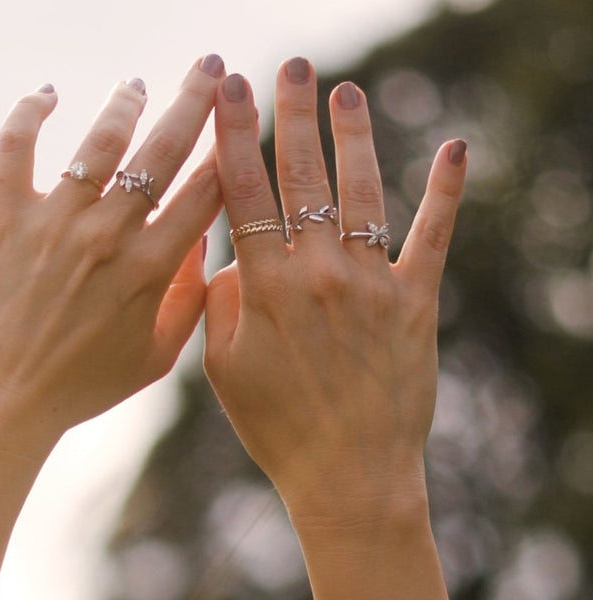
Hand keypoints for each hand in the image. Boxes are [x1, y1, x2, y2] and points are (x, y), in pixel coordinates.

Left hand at [0, 54, 223, 455]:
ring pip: (99, 145)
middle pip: (161, 154)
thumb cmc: (85, 382)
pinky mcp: (5, 217)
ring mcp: (54, 222)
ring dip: (124, 107)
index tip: (244, 123)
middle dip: (193, 104)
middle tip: (212, 67)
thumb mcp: (156, 354)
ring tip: (139, 85)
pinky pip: (15, 148)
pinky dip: (30, 115)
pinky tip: (48, 94)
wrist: (1, 398)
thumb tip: (199, 242)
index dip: (229, 154)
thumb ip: (187, 298)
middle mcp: (108, 235)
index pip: (205, 195)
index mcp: (151, 269)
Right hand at [204, 58, 465, 598]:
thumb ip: (223, 302)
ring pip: (360, 193)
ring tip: (345, 91)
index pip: (244, 192)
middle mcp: (318, 275)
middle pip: (301, 178)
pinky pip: (432, 236)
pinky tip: (457, 147)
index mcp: (266, 289)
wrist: (349, 474)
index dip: (235, 136)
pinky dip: (447, 191)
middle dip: (292, 115)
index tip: (231, 91)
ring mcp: (371, 284)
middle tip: (291, 65)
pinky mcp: (415, 302)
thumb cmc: (278, 426)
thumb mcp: (224, 369)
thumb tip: (235, 253)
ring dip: (352, 136)